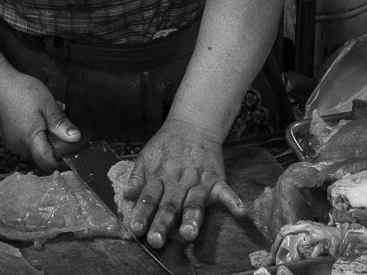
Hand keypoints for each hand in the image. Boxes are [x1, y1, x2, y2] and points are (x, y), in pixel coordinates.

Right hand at [0, 71, 79, 171]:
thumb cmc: (20, 91)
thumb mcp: (47, 103)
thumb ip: (61, 123)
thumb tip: (76, 138)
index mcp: (31, 141)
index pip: (49, 164)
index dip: (62, 161)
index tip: (72, 149)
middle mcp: (19, 148)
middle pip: (43, 156)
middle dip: (55, 145)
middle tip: (61, 125)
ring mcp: (12, 143)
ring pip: (34, 149)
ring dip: (45, 137)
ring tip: (48, 116)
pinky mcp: (8, 138)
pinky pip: (26, 142)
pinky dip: (35, 134)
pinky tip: (36, 116)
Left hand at [120, 118, 241, 247]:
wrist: (192, 125)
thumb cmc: (166, 146)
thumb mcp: (145, 156)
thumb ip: (137, 177)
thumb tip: (126, 194)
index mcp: (159, 177)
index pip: (148, 197)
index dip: (142, 213)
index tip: (135, 229)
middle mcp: (178, 181)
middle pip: (169, 205)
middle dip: (163, 223)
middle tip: (156, 240)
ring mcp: (199, 181)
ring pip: (194, 202)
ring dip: (192, 218)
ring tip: (189, 234)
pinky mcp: (217, 179)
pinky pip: (226, 191)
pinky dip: (233, 201)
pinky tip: (240, 212)